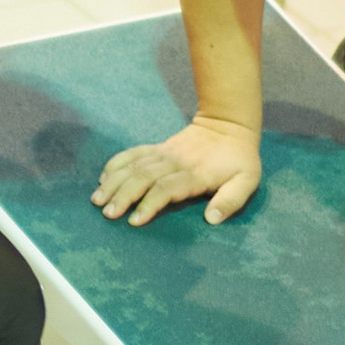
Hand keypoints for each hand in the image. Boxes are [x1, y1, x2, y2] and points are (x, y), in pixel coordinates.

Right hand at [92, 117, 261, 226]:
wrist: (229, 124)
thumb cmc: (239, 160)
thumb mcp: (247, 181)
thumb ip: (231, 200)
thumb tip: (211, 219)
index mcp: (196, 174)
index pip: (167, 188)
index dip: (150, 203)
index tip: (134, 220)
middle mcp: (175, 162)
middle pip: (143, 177)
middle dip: (123, 195)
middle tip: (107, 213)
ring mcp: (164, 153)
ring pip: (134, 165)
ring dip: (114, 182)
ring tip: (97, 199)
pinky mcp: (158, 148)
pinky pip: (133, 153)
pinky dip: (116, 164)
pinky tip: (103, 177)